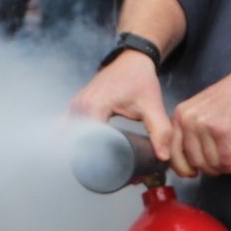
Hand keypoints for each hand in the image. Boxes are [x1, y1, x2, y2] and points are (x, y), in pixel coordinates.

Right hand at [68, 49, 173, 164]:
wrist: (131, 59)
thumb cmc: (140, 80)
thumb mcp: (152, 105)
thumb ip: (160, 131)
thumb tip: (162, 157)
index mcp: (94, 106)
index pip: (86, 141)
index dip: (97, 158)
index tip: (109, 171)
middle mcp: (79, 105)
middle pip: (76, 141)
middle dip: (89, 157)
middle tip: (107, 170)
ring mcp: (75, 105)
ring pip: (70, 135)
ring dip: (81, 148)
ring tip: (99, 163)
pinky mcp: (75, 106)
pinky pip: (68, 128)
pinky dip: (76, 139)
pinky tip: (88, 150)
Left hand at [169, 76, 230, 177]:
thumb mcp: (201, 110)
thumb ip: (191, 132)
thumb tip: (191, 163)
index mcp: (180, 115)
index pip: (173, 152)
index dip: (183, 168)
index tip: (192, 174)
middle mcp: (188, 120)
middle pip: (195, 162)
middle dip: (212, 169)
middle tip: (224, 166)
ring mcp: (204, 125)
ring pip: (212, 164)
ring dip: (227, 168)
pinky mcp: (222, 131)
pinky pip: (227, 161)